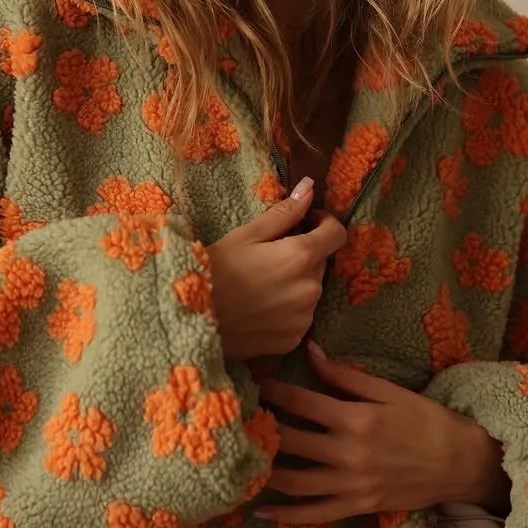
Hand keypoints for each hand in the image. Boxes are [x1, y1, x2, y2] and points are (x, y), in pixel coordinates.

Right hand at [206, 179, 346, 360]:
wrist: (190, 320)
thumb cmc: (213, 271)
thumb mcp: (245, 235)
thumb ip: (284, 213)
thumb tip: (309, 187)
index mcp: (301, 257)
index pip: (337, 234)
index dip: (324, 223)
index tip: (306, 222)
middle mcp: (311, 289)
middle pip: (320, 263)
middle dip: (302, 254)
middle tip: (269, 255)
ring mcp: (304, 318)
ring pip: (309, 290)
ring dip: (295, 282)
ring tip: (260, 284)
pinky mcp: (293, 340)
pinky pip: (299, 317)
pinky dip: (287, 309)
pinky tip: (259, 306)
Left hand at [251, 340, 506, 524]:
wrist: (460, 463)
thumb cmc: (424, 420)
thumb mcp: (388, 390)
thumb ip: (344, 375)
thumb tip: (310, 350)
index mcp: (356, 418)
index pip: (300, 402)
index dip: (271, 391)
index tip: (250, 383)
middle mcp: (349, 453)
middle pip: (290, 441)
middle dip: (260, 430)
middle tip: (234, 420)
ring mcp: (351, 484)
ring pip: (295, 482)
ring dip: (263, 471)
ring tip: (238, 460)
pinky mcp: (357, 506)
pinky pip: (314, 515)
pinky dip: (285, 515)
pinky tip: (258, 510)